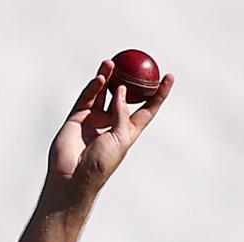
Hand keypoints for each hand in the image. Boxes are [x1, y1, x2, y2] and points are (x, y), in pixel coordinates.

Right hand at [47, 59, 172, 195]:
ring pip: (104, 92)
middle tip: (135, 62)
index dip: (159, 94)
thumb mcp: (121, 139)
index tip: (169, 76)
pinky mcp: (78, 116)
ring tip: (112, 62)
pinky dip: (94, 86)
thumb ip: (123, 114)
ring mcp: (94, 119)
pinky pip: (88, 96)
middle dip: (130, 79)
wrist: (73, 176)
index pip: (147, 109)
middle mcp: (111, 124)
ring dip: (109, 76)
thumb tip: (123, 90)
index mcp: (127, 133)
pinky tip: (101, 77)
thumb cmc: (101, 163)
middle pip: (124, 97)